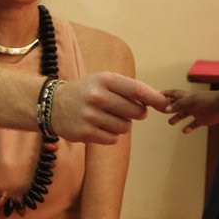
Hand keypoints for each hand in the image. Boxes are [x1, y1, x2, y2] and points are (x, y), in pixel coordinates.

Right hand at [51, 72, 166, 143]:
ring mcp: (90, 115)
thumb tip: (161, 102)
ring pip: (125, 127)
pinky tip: (98, 126)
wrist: (53, 105)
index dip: (155, 98)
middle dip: (136, 113)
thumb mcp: (104, 81)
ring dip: (122, 125)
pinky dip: (110, 135)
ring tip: (107, 117)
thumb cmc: (87, 91)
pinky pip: (112, 139)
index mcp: (104, 80)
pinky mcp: (85, 133)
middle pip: (135, 112)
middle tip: (126, 110)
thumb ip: (130, 89)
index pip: (137, 90)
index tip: (165, 104)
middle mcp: (97, 96)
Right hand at [164, 88, 218, 133]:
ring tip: (170, 122)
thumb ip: (179, 105)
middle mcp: (190, 104)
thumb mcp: (191, 101)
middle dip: (169, 107)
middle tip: (161, 111)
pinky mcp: (202, 120)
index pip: (173, 94)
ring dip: (177, 118)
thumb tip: (166, 109)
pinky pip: (193, 124)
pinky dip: (189, 127)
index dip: (165, 94)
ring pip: (184, 115)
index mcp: (187, 97)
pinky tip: (184, 131)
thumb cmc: (208, 100)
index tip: (156, 95)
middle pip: (177, 105)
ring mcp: (196, 111)